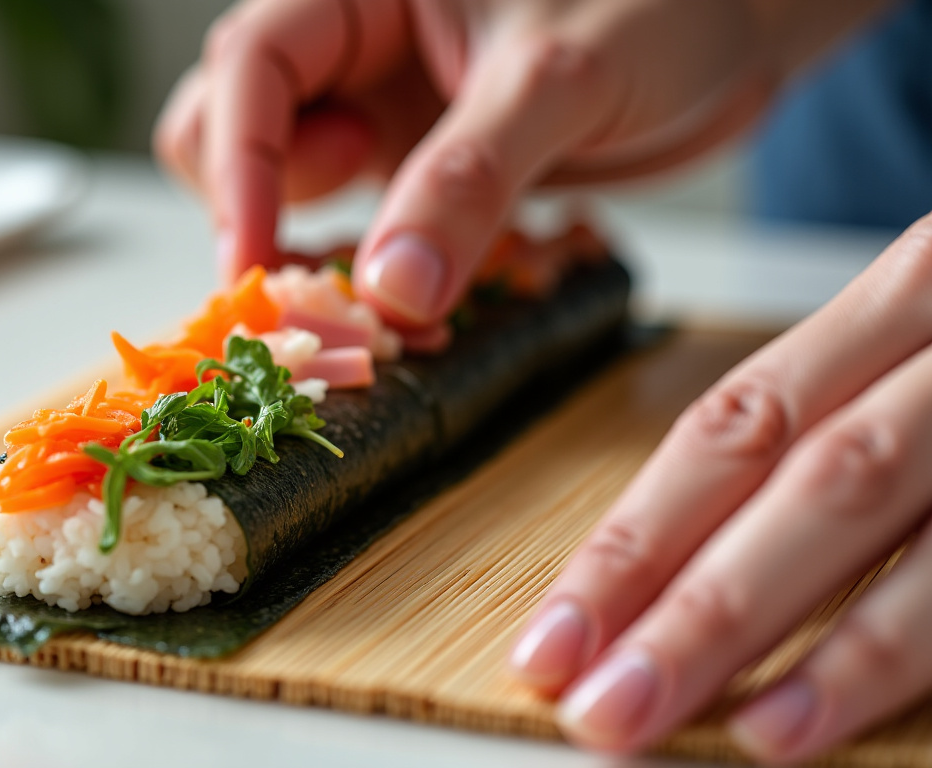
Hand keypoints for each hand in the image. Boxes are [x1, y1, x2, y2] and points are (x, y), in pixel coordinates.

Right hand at [154, 0, 827, 334]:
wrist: (742, 32)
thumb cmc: (671, 4)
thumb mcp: (565, 77)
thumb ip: (472, 174)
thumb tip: (392, 290)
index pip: (252, 63)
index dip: (239, 163)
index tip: (254, 263)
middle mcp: (357, 46)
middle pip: (229, 123)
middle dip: (257, 205)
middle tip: (329, 277)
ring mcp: (383, 108)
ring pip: (286, 182)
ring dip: (310, 250)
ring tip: (388, 293)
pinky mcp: (419, 166)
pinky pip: (356, 225)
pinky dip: (369, 272)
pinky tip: (420, 294)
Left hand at [509, 214, 931, 760]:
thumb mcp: (920, 354)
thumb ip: (827, 434)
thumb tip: (671, 577)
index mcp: (904, 296)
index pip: (729, 430)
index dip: (631, 540)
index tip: (549, 639)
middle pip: (810, 478)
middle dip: (700, 604)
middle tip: (601, 708)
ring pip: (920, 529)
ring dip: (826, 647)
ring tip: (734, 734)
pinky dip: (927, 648)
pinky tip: (837, 717)